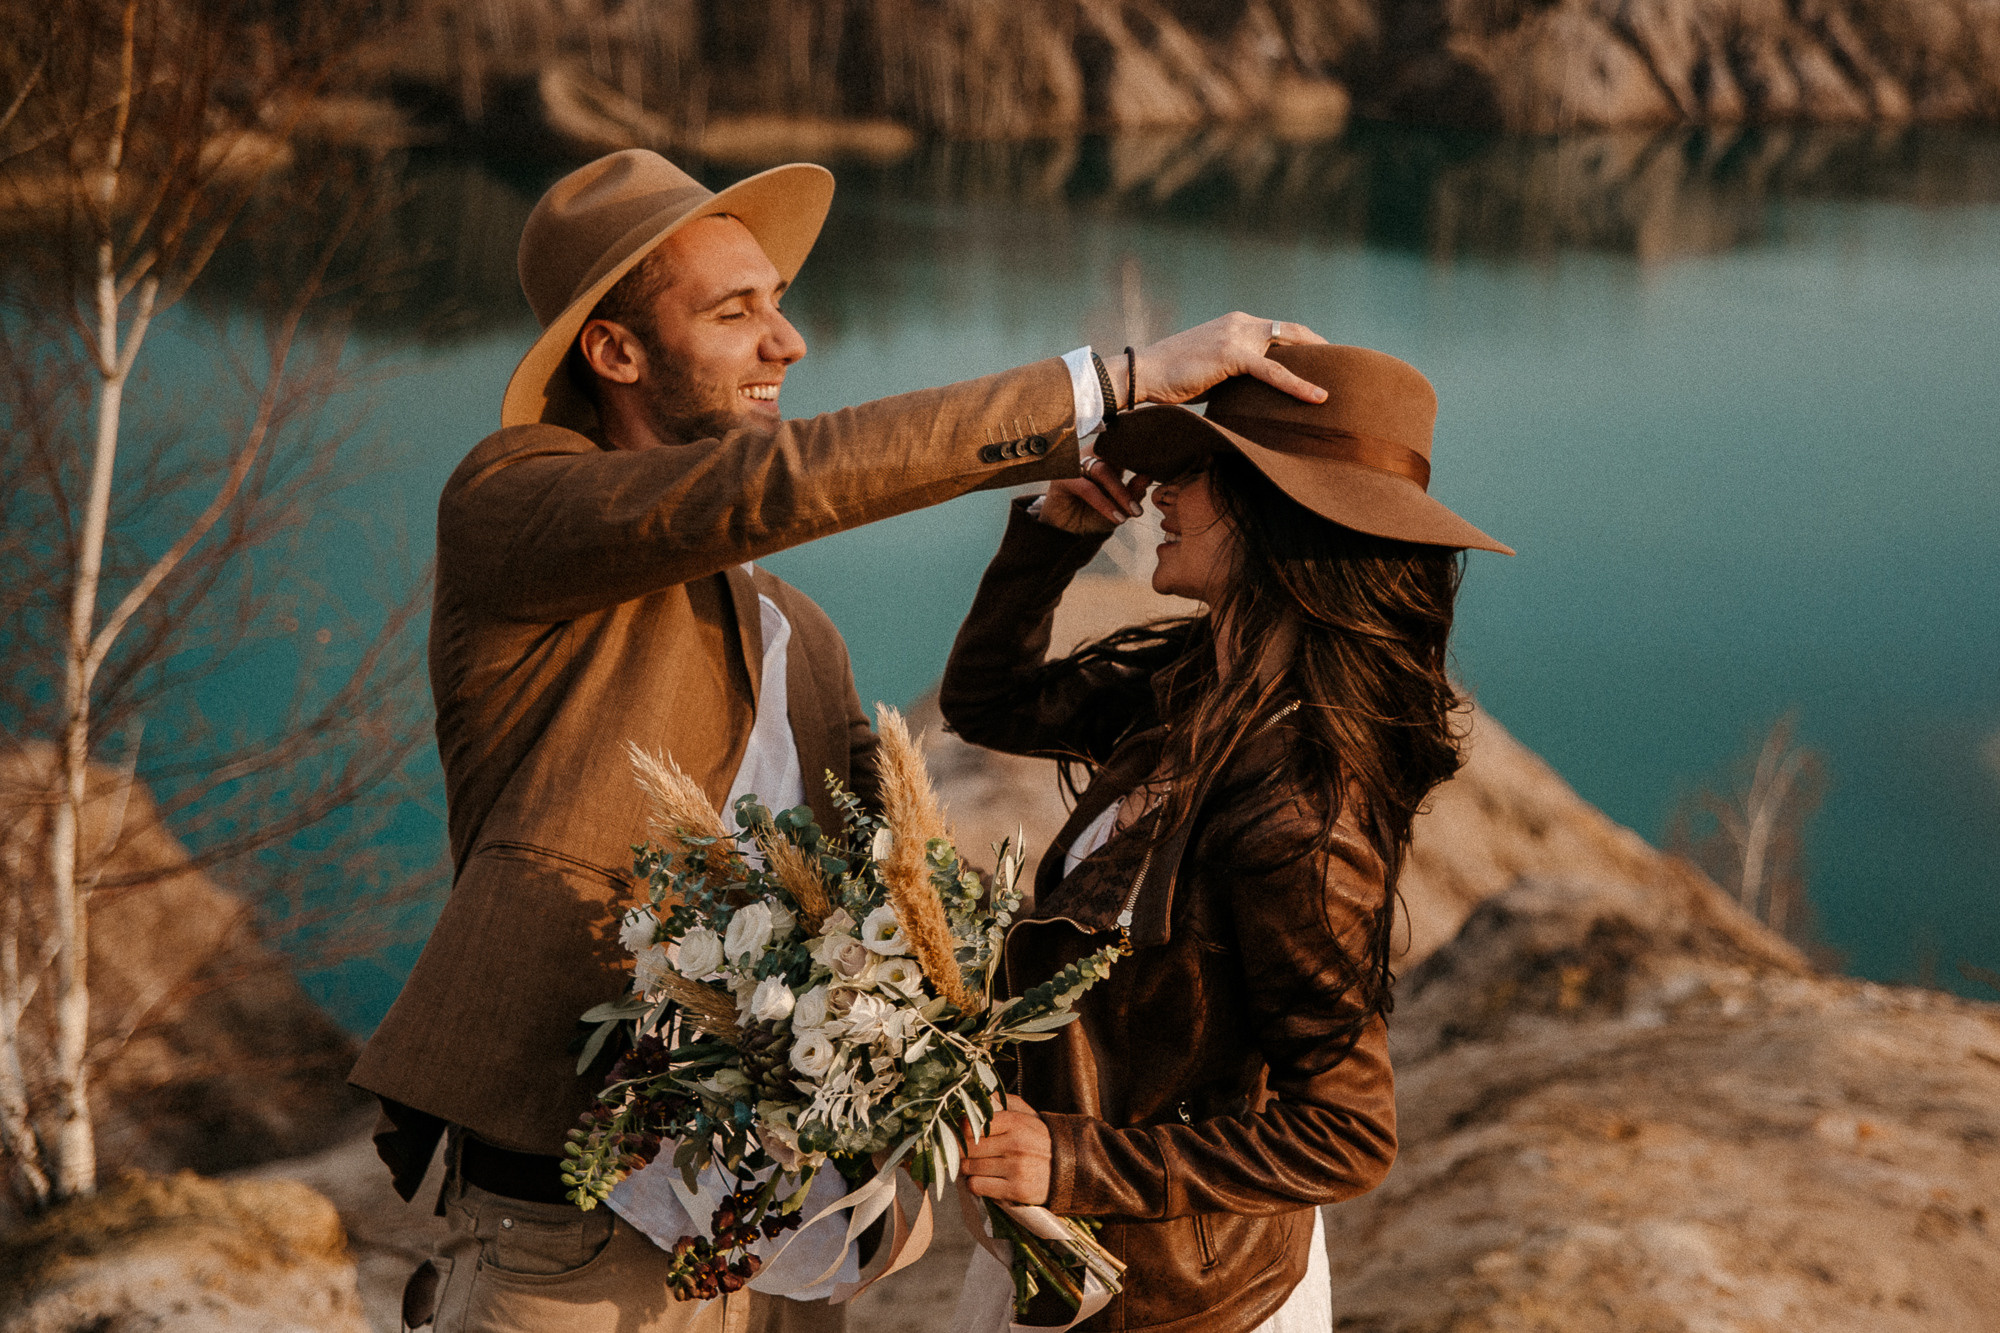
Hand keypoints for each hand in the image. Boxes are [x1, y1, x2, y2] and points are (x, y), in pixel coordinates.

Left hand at [961, 1093, 1051, 1204]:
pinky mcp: (1016, 1190)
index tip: (960, 1135)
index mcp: (1016, 1122)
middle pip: (967, 1148)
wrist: (1074, 1170)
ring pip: (969, 1168)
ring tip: (978, 1167)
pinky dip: (976, 1185)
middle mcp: (1015, 1144)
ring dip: (968, 1169)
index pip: (971, 1125)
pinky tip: (985, 1181)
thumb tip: (981, 1095)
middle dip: (962, 1152)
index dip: (960, 1131)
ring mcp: (1015, 1168)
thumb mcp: (1029, 1115)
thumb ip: (1005, 1102)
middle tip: (965, 1153)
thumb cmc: (1043, 1141)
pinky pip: (977, 1187)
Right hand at [1037, 454, 1150, 533]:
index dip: (1141, 453)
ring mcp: (1076, 465)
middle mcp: (1091, 457)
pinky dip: (1104, 503)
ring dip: (1120, 492)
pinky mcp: (1063, 479)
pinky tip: (1116, 517)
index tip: (1161, 464)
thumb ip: (1133, 489)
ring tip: (1134, 511)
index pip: (1125, 447)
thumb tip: (1148, 475)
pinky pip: (1087, 488)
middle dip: (1134, 472)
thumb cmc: (1094, 514)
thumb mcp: (1120, 505)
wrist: (1068, 532)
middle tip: (1152, 488)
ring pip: (1102, 471)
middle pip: (1115, 454)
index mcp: (1107, 457)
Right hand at [1126, 312, 1328, 408]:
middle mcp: (1240, 323)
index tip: (1324, 359)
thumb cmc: (1173, 379)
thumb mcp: (1212, 370)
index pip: (1279, 330)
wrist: (1145, 374)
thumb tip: (1257, 394)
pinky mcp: (1232, 354)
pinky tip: (1316, 397)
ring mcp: (1236, 335)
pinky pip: (1273, 371)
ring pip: (1288, 347)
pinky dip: (1297, 384)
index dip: (1304, 343)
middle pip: (1291, 332)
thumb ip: (1237, 372)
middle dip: (1320, 347)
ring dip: (1316, 363)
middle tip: (1343, 366)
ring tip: (1338, 383)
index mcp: (1236, 324)